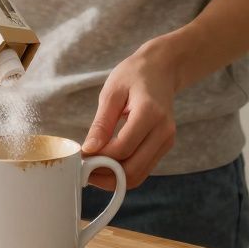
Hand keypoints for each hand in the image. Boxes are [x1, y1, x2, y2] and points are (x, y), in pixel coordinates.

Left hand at [82, 38, 182, 189]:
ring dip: (113, 178)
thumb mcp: (112, 93)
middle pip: (133, 170)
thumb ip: (101, 123)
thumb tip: (89, 150)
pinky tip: (106, 163)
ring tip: (92, 167)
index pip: (122, 148)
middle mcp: (163, 131)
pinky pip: (143, 169)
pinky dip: (123, 172)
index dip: (99, 158)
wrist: (161, 69)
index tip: (81, 156)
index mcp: (150, 113)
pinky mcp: (164, 146)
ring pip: (138, 175)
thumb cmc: (134, 75)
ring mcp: (167, 141)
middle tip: (84, 169)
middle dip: (105, 175)